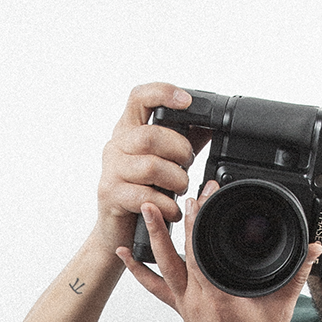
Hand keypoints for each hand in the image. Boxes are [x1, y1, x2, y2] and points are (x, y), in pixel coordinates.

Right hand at [95, 82, 207, 252]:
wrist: (117, 229)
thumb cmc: (143, 191)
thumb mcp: (163, 161)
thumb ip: (182, 141)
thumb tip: (210, 124)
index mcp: (128, 130)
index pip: (139, 97)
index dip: (163, 93)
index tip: (187, 101)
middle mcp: (115, 145)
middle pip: (150, 136)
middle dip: (179, 151)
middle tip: (187, 165)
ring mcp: (110, 170)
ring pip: (151, 167)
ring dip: (176, 180)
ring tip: (180, 189)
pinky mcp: (110, 194)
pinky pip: (145, 196)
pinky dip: (167, 206)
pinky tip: (172, 210)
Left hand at [116, 185, 321, 321]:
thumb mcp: (281, 309)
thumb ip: (297, 275)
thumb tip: (312, 250)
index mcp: (218, 295)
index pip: (204, 249)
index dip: (203, 220)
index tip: (205, 195)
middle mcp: (196, 299)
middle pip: (180, 252)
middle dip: (179, 220)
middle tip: (173, 194)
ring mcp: (184, 304)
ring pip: (162, 266)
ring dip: (153, 237)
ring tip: (145, 210)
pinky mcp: (179, 310)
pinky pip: (154, 288)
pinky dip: (139, 270)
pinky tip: (124, 253)